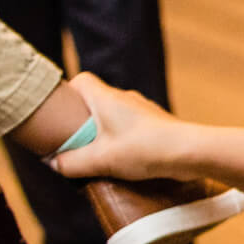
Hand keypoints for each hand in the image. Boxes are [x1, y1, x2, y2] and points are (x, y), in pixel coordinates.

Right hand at [48, 73, 193, 181]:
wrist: (191, 152)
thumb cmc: (145, 149)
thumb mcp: (101, 159)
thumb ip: (72, 162)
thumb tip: (53, 163)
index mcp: (107, 98)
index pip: (82, 80)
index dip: (68, 92)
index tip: (61, 112)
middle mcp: (125, 98)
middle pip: (97, 100)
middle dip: (84, 120)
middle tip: (76, 141)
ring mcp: (143, 110)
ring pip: (115, 115)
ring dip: (105, 132)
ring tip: (99, 155)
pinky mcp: (156, 124)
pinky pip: (132, 127)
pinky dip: (124, 139)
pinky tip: (125, 159)